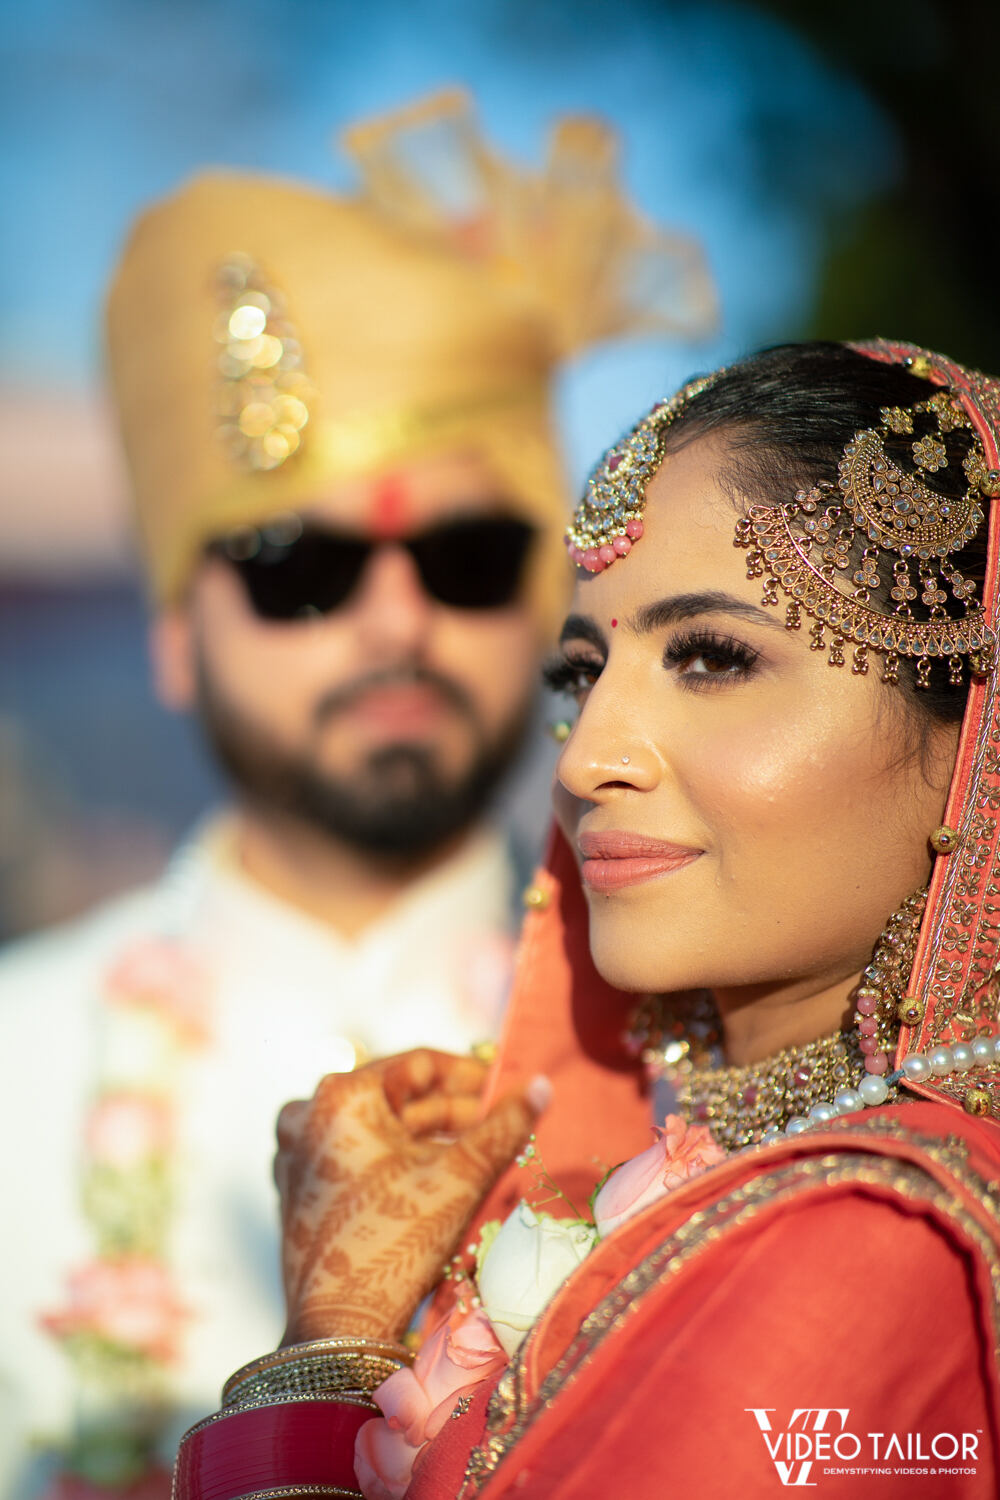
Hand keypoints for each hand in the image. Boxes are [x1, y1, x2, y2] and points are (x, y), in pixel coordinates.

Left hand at [275, 1049, 538, 1344]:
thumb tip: (540, 1085)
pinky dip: (396, 1160)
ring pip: (379, 1129)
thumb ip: (503, 1126)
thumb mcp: (460, 1177)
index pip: (419, 1065)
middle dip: (452, 1113)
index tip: (506, 1090)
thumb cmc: (397, 1242)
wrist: (339, 1328)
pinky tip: (436, 1179)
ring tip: (477, 1155)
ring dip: (428, 1138)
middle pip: (398, 1098)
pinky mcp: (298, 1188)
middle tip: (500, 1127)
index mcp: (341, 1096)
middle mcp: (308, 1114)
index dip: (469, 1076)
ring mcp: (297, 1154)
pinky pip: (357, 1156)